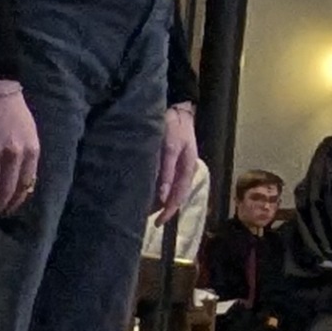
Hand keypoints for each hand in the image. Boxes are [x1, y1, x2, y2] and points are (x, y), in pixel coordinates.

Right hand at [0, 78, 41, 213]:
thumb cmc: (14, 111)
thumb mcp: (30, 133)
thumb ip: (28, 156)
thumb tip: (22, 180)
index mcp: (31, 151)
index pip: (25, 185)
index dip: (17, 201)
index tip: (10, 208)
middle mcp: (14, 155)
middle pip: (7, 190)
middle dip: (0, 205)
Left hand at [156, 101, 200, 215]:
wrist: (176, 107)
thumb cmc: (174, 126)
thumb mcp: (170, 148)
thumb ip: (166, 172)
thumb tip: (163, 198)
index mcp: (187, 169)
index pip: (179, 197)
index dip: (169, 212)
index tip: (157, 223)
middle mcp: (185, 170)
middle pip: (175, 195)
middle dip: (162, 208)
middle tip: (145, 216)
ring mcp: (179, 165)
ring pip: (170, 189)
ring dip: (159, 199)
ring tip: (144, 206)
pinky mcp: (172, 160)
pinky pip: (166, 180)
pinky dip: (158, 188)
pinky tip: (148, 188)